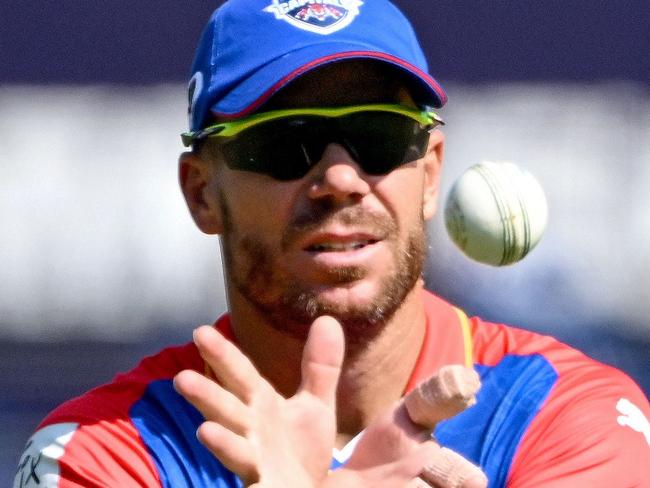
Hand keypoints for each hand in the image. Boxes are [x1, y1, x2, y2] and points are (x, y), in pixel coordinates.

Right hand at [174, 316, 341, 486]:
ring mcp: (254, 461)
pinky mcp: (267, 486)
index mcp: (260, 405)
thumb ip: (320, 366)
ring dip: (218, 439)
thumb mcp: (314, 403)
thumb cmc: (300, 446)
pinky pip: (256, 483)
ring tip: (203, 431)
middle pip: (227, 409)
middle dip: (207, 395)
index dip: (222, 356)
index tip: (201, 332)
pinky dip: (250, 479)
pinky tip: (247, 476)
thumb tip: (327, 319)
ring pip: (233, 448)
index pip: (240, 375)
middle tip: (181, 378)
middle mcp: (250, 430)